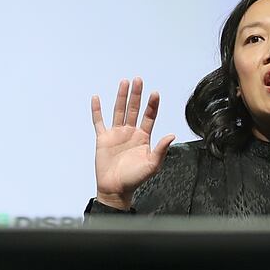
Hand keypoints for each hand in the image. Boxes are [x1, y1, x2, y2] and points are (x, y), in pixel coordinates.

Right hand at [91, 77, 175, 208]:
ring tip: (124, 82)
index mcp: (143, 137)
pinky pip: (98, 121)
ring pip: (118, 111)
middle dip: (137, 95)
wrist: (116, 189)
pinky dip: (97, 110)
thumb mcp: (152, 165)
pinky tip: (96, 98)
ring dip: (121, 97)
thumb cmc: (135, 179)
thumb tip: (172, 135)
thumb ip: (161, 149)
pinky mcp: (103, 138)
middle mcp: (130, 132)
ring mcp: (116, 134)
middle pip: (134, 109)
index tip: (155, 93)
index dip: (152, 105)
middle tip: (138, 80)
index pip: (149, 116)